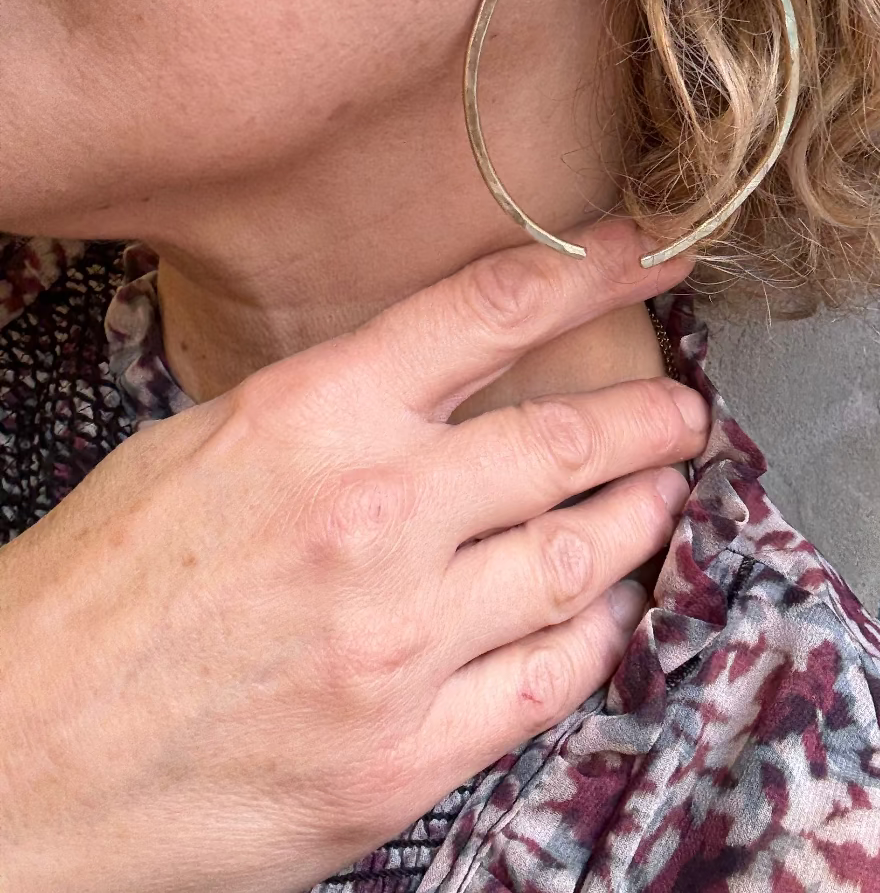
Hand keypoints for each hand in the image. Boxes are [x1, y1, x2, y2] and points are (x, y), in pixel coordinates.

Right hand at [0, 222, 706, 892]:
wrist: (20, 757)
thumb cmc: (99, 588)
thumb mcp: (204, 446)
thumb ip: (335, 409)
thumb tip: (441, 384)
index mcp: (311, 418)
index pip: (490, 312)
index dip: (594, 269)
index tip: (655, 250)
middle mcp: (372, 520)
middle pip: (567, 442)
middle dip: (650, 416)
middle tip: (684, 408)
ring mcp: (399, 644)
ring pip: (581, 561)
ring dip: (641, 517)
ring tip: (666, 492)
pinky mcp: (407, 756)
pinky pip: (550, 679)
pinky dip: (600, 633)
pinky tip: (613, 607)